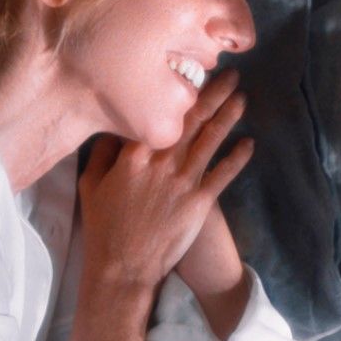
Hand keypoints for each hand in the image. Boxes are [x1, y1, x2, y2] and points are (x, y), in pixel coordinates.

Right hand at [77, 69, 253, 293]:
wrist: (122, 268)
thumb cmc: (103, 227)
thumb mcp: (91, 185)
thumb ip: (103, 153)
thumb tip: (114, 129)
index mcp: (134, 153)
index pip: (160, 113)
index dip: (178, 91)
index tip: (191, 72)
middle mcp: (162, 161)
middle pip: (192, 119)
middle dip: (213, 93)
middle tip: (230, 74)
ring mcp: (183, 181)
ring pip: (211, 140)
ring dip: (229, 116)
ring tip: (242, 97)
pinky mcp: (200, 202)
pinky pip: (224, 174)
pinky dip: (238, 157)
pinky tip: (249, 142)